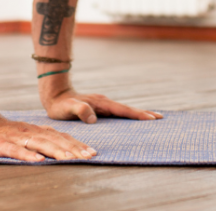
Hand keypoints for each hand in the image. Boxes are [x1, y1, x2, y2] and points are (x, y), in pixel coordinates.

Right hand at [0, 112, 97, 161]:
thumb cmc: (2, 133)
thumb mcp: (25, 135)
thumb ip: (41, 140)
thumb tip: (63, 148)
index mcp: (36, 131)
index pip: (60, 137)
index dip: (76, 145)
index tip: (92, 153)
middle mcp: (29, 133)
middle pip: (54, 141)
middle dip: (73, 149)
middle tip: (89, 157)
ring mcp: (16, 138)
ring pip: (39, 144)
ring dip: (56, 152)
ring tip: (70, 159)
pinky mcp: (1, 145)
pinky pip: (16, 151)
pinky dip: (28, 155)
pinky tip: (38, 161)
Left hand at [42, 88, 162, 123]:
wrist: (55, 95)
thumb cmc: (60, 105)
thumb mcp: (67, 109)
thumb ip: (79, 110)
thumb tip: (93, 118)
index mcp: (101, 103)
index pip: (122, 110)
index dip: (136, 115)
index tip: (151, 118)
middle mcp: (104, 102)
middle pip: (127, 109)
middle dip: (143, 113)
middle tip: (160, 118)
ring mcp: (103, 104)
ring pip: (123, 110)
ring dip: (137, 114)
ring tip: (152, 118)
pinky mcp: (100, 108)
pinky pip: (117, 112)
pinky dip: (128, 115)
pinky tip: (131, 120)